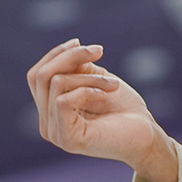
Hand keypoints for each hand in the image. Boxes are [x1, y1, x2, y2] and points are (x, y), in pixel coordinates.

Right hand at [27, 39, 179, 181]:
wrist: (145, 134)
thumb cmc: (123, 108)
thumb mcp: (94, 79)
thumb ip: (74, 68)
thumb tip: (66, 51)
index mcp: (50, 111)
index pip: (36, 76)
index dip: (56, 54)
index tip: (80, 42)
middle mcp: (47, 125)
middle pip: (41, 76)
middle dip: (71, 56)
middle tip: (100, 51)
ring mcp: (54, 133)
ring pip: (56, 83)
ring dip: (90, 77)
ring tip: (113, 84)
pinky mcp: (66, 139)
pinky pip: (64, 101)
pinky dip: (88, 90)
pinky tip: (106, 95)